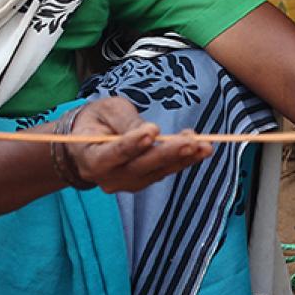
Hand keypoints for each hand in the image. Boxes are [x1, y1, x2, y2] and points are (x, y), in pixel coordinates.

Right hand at [62, 97, 213, 192]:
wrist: (90, 141)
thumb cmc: (98, 120)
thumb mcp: (107, 111)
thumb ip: (126, 121)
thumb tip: (151, 131)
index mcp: (91, 158)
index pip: (113, 154)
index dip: (133, 143)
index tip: (153, 131)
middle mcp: (108, 177)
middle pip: (140, 167)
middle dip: (167, 153)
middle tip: (190, 142)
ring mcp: (127, 183)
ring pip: (157, 171)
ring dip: (183, 158)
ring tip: (204, 146)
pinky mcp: (143, 181)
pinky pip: (165, 171)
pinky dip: (184, 160)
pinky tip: (201, 149)